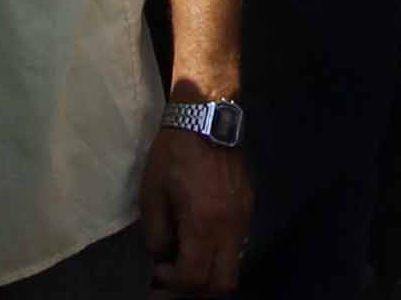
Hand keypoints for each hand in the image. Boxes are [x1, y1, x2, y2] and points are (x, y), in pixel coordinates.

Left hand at [140, 127, 249, 295]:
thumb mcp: (152, 193)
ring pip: (233, 265)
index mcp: (203, 223)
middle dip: (197, 288)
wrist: (207, 116)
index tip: (159, 268)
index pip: (194, 277)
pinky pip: (237, 244)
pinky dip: (219, 252)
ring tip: (189, 258)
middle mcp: (229, 226)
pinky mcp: (248, 205)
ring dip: (210, 271)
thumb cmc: (173, 154)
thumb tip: (164, 255)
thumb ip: (156, 233)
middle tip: (177, 276)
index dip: (173, 282)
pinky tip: (202, 237)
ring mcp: (243, 216)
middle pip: (222, 282)